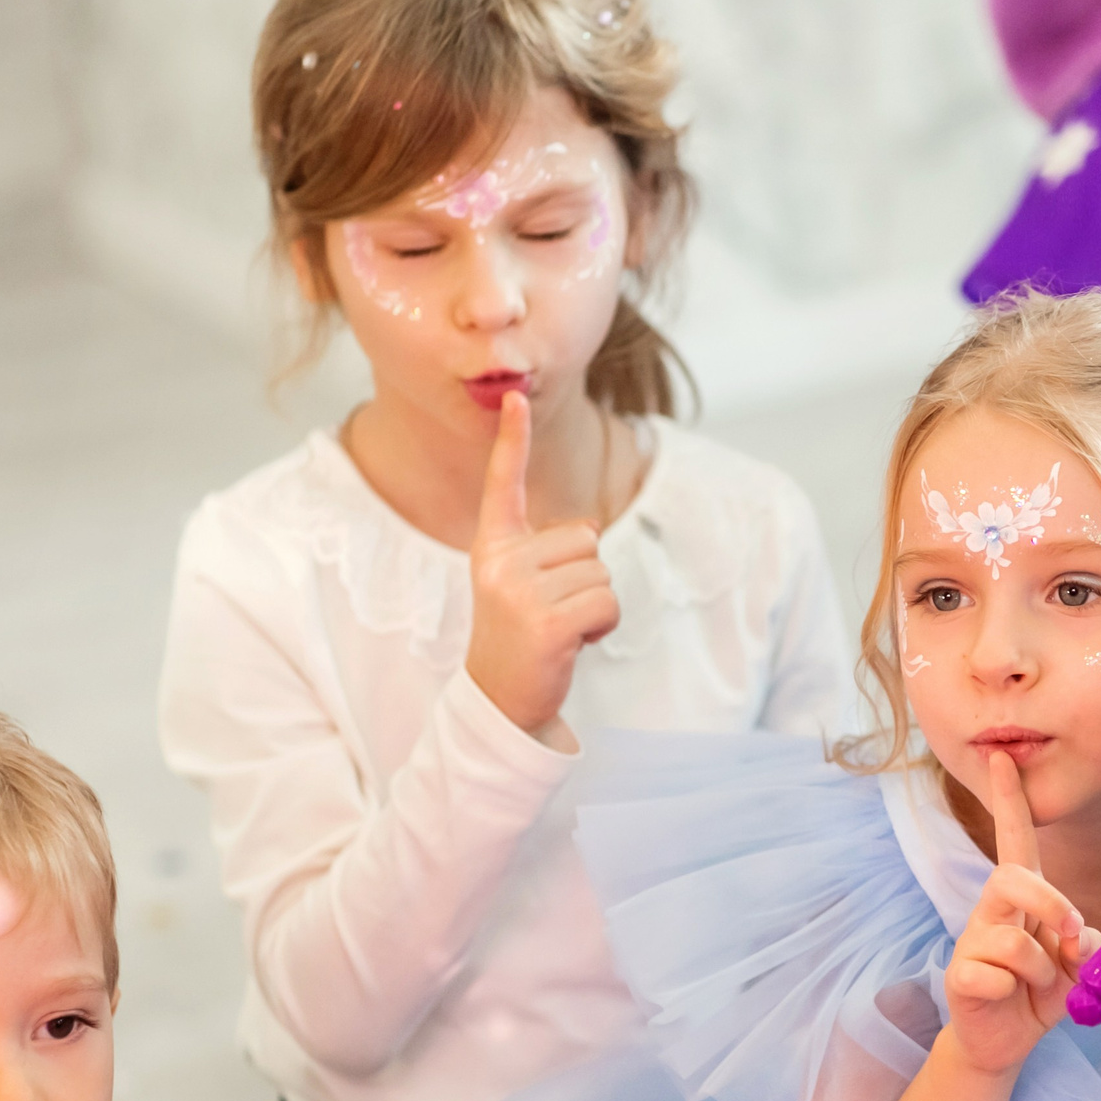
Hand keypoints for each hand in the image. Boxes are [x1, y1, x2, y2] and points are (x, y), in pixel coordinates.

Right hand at [463, 390, 619, 747]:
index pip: (504, 484)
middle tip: (552, 614)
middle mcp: (500, 562)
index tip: (514, 396)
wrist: (502, 703)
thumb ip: (552, 553)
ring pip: (602, 571)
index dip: (513, 439)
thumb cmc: (524, 640)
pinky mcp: (546, 621)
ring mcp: (519, 591)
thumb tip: (591, 529)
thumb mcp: (526, 587)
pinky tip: (573, 644)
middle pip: (587, 537)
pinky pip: (607, 601)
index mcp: (493, 547)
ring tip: (560, 630)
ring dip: (596, 605)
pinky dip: (603, 625)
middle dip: (586, 577)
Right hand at [944, 753, 1095, 1076]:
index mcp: (1021, 898)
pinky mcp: (958, 976)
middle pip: (1012, 878)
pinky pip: (992, 976)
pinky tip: (1007, 1000)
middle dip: (1053, 905)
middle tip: (1071, 938)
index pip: (1014, 840)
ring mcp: (971, 942)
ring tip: (1037, 988)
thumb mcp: (1077, 967)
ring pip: (1013, 941)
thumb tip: (1080, 936)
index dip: (1009, 801)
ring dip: (1043, 972)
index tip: (1002, 758)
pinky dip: (1014, 994)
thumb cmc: (1040, 993)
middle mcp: (991, 911)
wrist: (1003, 1041)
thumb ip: (1086, 945)